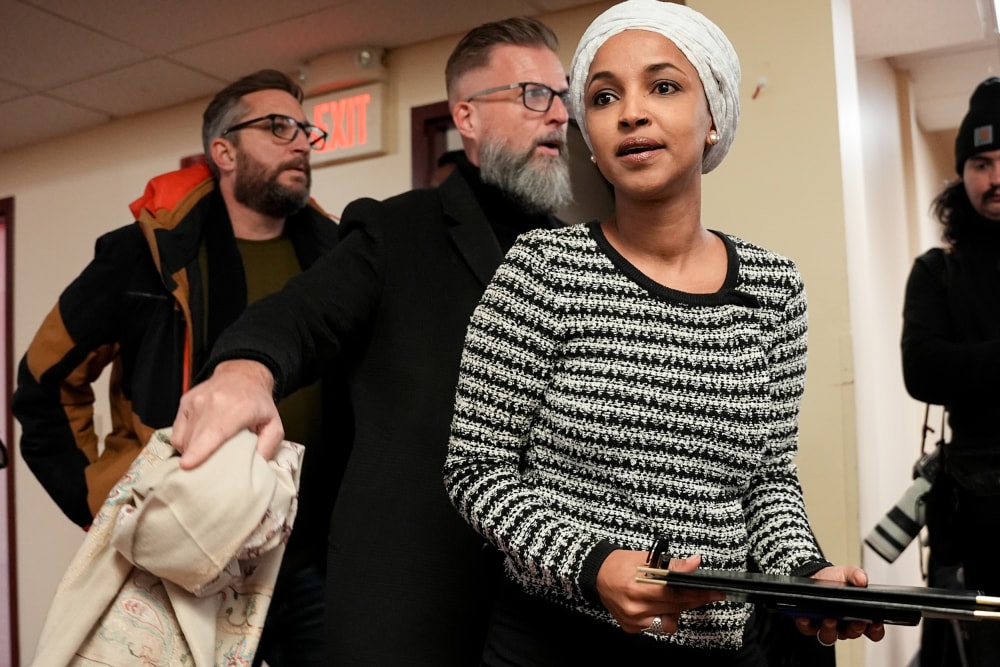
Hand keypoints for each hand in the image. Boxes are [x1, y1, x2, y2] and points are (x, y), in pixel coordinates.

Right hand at [171, 360, 283, 468]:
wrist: (243, 375)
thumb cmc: (258, 404)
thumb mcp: (274, 425)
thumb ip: (268, 447)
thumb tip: (255, 466)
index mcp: (237, 409)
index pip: (214, 431)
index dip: (199, 450)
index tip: (187, 465)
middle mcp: (212, 403)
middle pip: (194, 439)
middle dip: (195, 460)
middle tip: (205, 474)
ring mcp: (195, 402)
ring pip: (183, 438)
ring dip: (191, 452)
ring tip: (205, 455)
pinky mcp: (185, 402)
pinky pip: (177, 432)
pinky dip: (184, 442)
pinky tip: (197, 444)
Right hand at [597, 550, 724, 633]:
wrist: (596, 574)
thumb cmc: (621, 563)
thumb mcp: (647, 558)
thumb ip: (672, 565)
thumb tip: (695, 563)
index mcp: (639, 588)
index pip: (677, 594)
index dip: (699, 593)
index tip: (716, 592)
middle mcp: (636, 609)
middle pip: (677, 608)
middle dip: (695, 599)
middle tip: (709, 593)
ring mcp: (634, 621)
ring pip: (669, 621)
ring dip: (677, 609)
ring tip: (672, 596)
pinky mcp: (631, 628)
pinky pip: (656, 626)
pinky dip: (662, 614)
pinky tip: (658, 604)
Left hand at [795, 565, 885, 644]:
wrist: (813, 575)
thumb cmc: (834, 579)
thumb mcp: (847, 573)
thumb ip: (856, 575)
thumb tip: (862, 579)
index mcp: (858, 616)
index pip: (872, 631)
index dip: (876, 630)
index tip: (875, 623)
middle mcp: (844, 625)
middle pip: (852, 634)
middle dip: (855, 629)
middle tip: (855, 622)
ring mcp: (827, 626)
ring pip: (830, 636)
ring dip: (830, 630)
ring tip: (829, 619)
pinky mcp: (809, 625)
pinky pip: (808, 629)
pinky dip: (806, 624)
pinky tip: (805, 617)